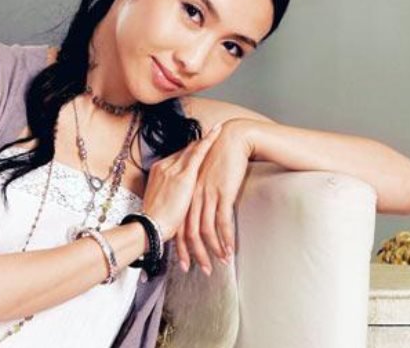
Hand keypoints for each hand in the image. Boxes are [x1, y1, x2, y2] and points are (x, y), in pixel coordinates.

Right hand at [140, 122, 223, 241]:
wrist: (149, 226)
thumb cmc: (155, 221)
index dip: (188, 152)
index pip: (176, 157)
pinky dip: (208, 141)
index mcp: (157, 171)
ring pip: (192, 149)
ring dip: (205, 139)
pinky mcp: (184, 176)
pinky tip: (217, 133)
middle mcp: (164, 166)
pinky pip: (198, 153)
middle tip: (212, 132)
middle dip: (198, 144)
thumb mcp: (160, 203)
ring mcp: (173, 169)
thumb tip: (177, 197)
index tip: (197, 146)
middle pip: (185, 152)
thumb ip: (169, 195)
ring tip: (217, 130)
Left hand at [175, 118, 254, 274]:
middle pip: (189, 231)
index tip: (184, 262)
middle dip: (195, 253)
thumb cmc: (217, 157)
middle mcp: (191, 195)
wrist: (231, 140)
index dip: (181, 245)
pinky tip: (229, 249)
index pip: (179, 224)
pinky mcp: (221, 193)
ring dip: (212, 250)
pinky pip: (222, 221)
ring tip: (219, 263)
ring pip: (205, 229)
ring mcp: (205, 194)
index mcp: (184, 191)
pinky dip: (225, 238)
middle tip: (201, 269)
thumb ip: (195, 192)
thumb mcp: (201, 175)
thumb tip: (196, 211)